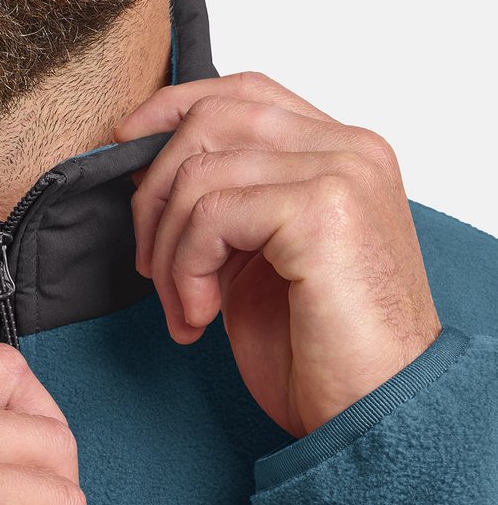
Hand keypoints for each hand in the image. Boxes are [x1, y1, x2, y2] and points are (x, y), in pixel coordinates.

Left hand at [112, 70, 442, 436]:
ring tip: (183, 309)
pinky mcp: (321, 212)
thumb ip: (229, 212)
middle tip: (148, 267)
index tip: (126, 148)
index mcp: (341, 155)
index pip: (245, 92)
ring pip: (200, 171)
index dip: (174, 109)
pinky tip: (199, 318)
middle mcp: (349, 150)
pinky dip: (184, 270)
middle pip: (212, 118)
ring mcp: (340, 174)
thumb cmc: (327, 355)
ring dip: (166, 249)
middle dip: (155, 193)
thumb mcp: (263, 267)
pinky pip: (209, 215)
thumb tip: (153, 183)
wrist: (378, 412)